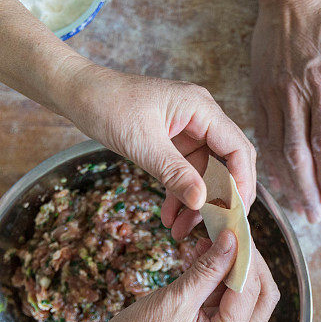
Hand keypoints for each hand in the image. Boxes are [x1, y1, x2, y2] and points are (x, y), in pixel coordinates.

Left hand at [64, 65, 256, 238]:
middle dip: (221, 197)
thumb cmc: (107, 105)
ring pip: (206, 173)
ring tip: (182, 229)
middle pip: (228, 163)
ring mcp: (189, 130)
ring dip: (197, 201)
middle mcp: (202, 118)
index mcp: (202, 109)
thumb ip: (175, 173)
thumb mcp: (142, 143)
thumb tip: (201, 201)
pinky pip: (187, 172)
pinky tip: (170, 215)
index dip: (243, 182)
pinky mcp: (175, 142)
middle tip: (217, 226)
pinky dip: (180, 194)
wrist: (76, 92)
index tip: (237, 212)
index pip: (238, 149)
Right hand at [82, 230, 279, 321]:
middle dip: (250, 262)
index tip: (235, 227)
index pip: (251, 293)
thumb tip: (233, 239)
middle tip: (234, 232)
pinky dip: (222, 275)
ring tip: (217, 237)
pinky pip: (229, 297)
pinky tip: (207, 253)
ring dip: (236, 265)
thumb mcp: (174, 300)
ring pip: (248, 294)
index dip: (246, 257)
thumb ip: (207, 270)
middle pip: (262, 296)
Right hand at [251, 0, 320, 222]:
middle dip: (306, 189)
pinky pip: (261, 131)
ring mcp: (272, 92)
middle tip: (314, 217)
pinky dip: (267, 158)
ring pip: (275, 147)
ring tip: (296, 207)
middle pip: (297, 152)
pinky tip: (274, 177)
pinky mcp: (257, 89)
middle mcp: (294, 92)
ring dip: (286, 181)